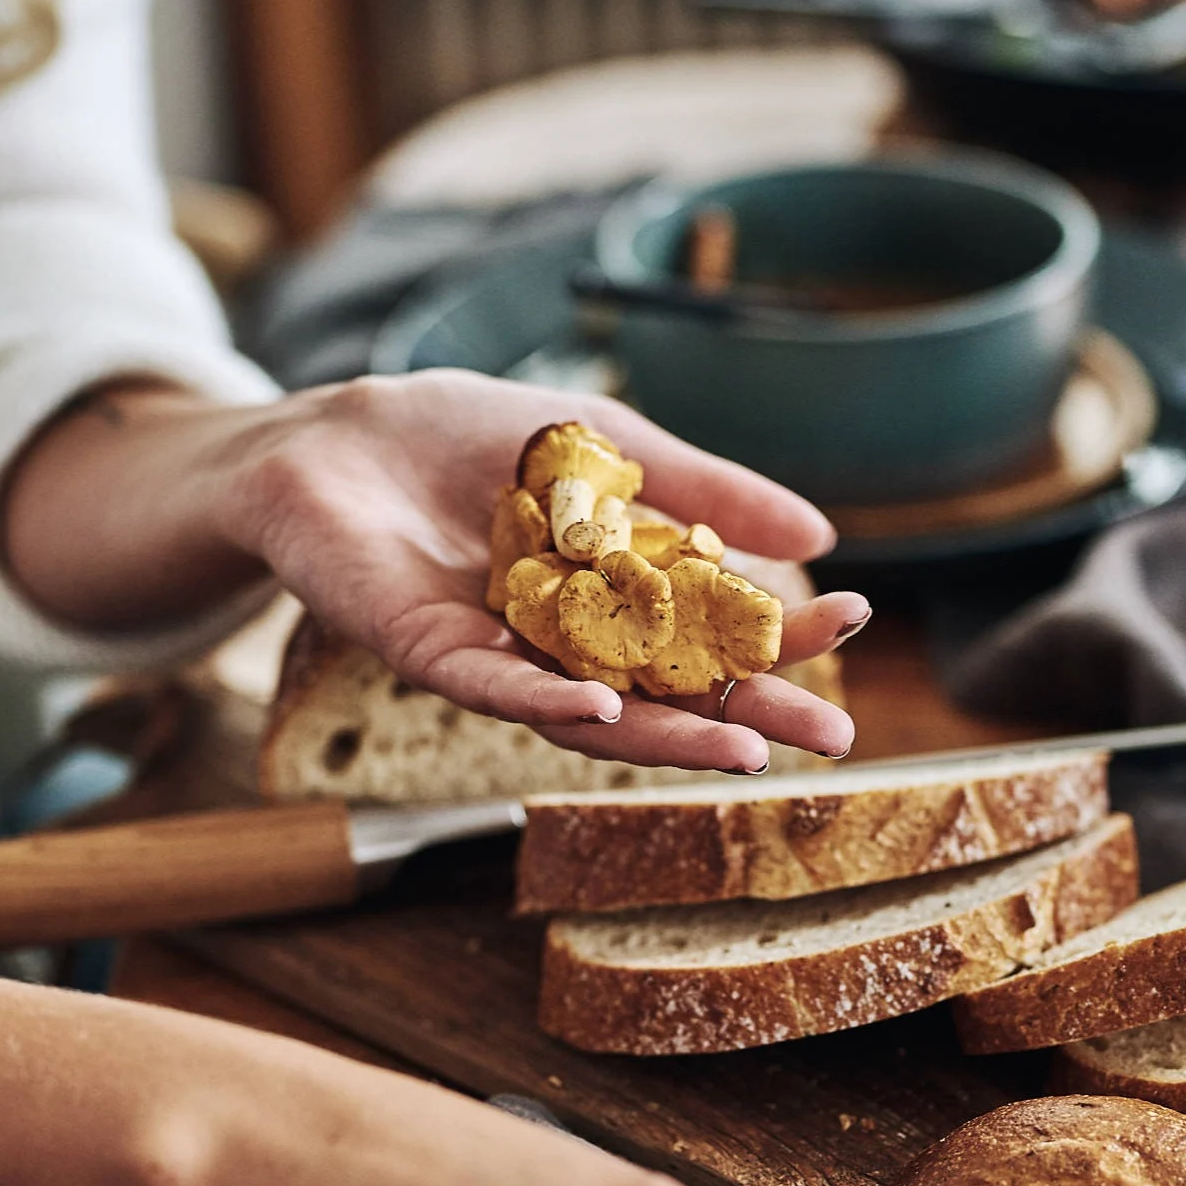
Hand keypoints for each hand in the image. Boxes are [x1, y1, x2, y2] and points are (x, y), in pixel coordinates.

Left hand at [3, 371, 866, 772]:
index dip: (779, 630)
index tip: (851, 620)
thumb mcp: (606, 446)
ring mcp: (501, 654)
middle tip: (834, 735)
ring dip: (670, 734)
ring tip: (747, 751)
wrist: (334, 434)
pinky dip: (549, 702)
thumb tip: (820, 533)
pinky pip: (494, 686)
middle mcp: (567, 641)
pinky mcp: (428, 650)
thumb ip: (702, 490)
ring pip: (594, 709)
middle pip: (669, 687)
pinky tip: (607, 714)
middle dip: (751, 711)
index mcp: (613, 595)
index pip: (710, 626)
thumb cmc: (464, 439)